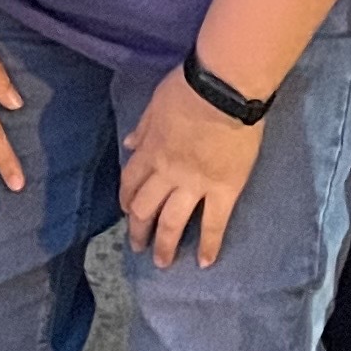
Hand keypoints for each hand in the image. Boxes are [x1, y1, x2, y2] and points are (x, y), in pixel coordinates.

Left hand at [119, 67, 266, 266]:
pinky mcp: (224, 190)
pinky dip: (208, 245)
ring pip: (172, 222)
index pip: (130, 182)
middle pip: (145, 208)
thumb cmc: (189, 88)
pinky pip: (214, 224)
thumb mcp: (156, 103)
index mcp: (150, 150)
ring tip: (162, 263)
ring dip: (164, 245)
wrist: (224, 89)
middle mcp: (167, 173)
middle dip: (138, 230)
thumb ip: (143, 128)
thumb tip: (128, 145)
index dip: (126, 199)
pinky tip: (204, 262)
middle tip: (138, 246)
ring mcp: (194, 185)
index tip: (126, 211)